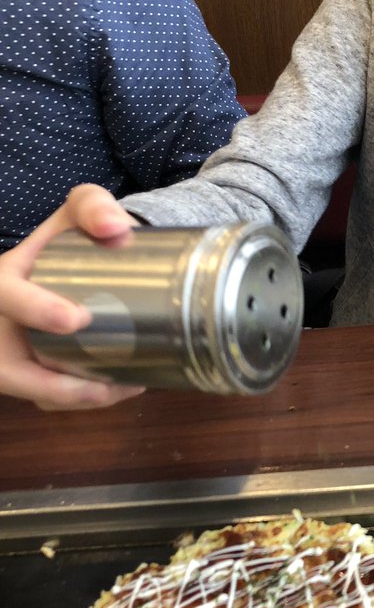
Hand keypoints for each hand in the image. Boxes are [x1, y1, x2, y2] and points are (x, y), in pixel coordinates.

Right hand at [0, 185, 144, 409]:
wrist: (65, 265)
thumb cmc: (69, 241)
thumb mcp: (76, 212)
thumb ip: (93, 207)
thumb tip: (117, 229)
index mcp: (3, 281)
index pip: (6, 295)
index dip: (35, 309)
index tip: (77, 318)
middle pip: (10, 371)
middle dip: (55, 384)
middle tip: (108, 385)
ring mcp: (9, 356)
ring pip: (33, 393)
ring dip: (77, 399)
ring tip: (126, 387)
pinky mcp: (28, 376)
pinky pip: (48, 399)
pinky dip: (81, 400)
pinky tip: (121, 388)